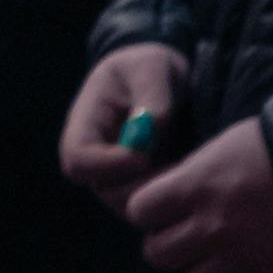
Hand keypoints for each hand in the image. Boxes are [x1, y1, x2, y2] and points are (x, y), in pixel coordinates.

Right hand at [63, 41, 187, 206]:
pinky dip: (173, 199)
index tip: (143, 155)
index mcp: (85, 126)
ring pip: (131, 206)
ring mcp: (118, 176)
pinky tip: (194, 177)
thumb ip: (152, 93)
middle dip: (142, 186)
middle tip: (178, 171)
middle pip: (106, 191)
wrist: (161, 77)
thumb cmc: (148, 65)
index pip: (78, 160)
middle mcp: (96, 158)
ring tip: (190, 171)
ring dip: (161, 195)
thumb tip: (152, 126)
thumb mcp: (151, 65)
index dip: (107, 165)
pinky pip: (153, 207)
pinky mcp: (143, 186)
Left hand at [128, 113, 272, 272]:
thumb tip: (165, 193)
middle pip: (158, 255)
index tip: (158, 208)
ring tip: (211, 257)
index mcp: (194, 188)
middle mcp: (210, 227)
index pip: (139, 212)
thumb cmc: (272, 146)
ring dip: (197, 271)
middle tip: (181, 235)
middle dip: (165, 244)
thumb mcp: (220, 147)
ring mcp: (239, 257)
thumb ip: (189, 175)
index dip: (146, 210)